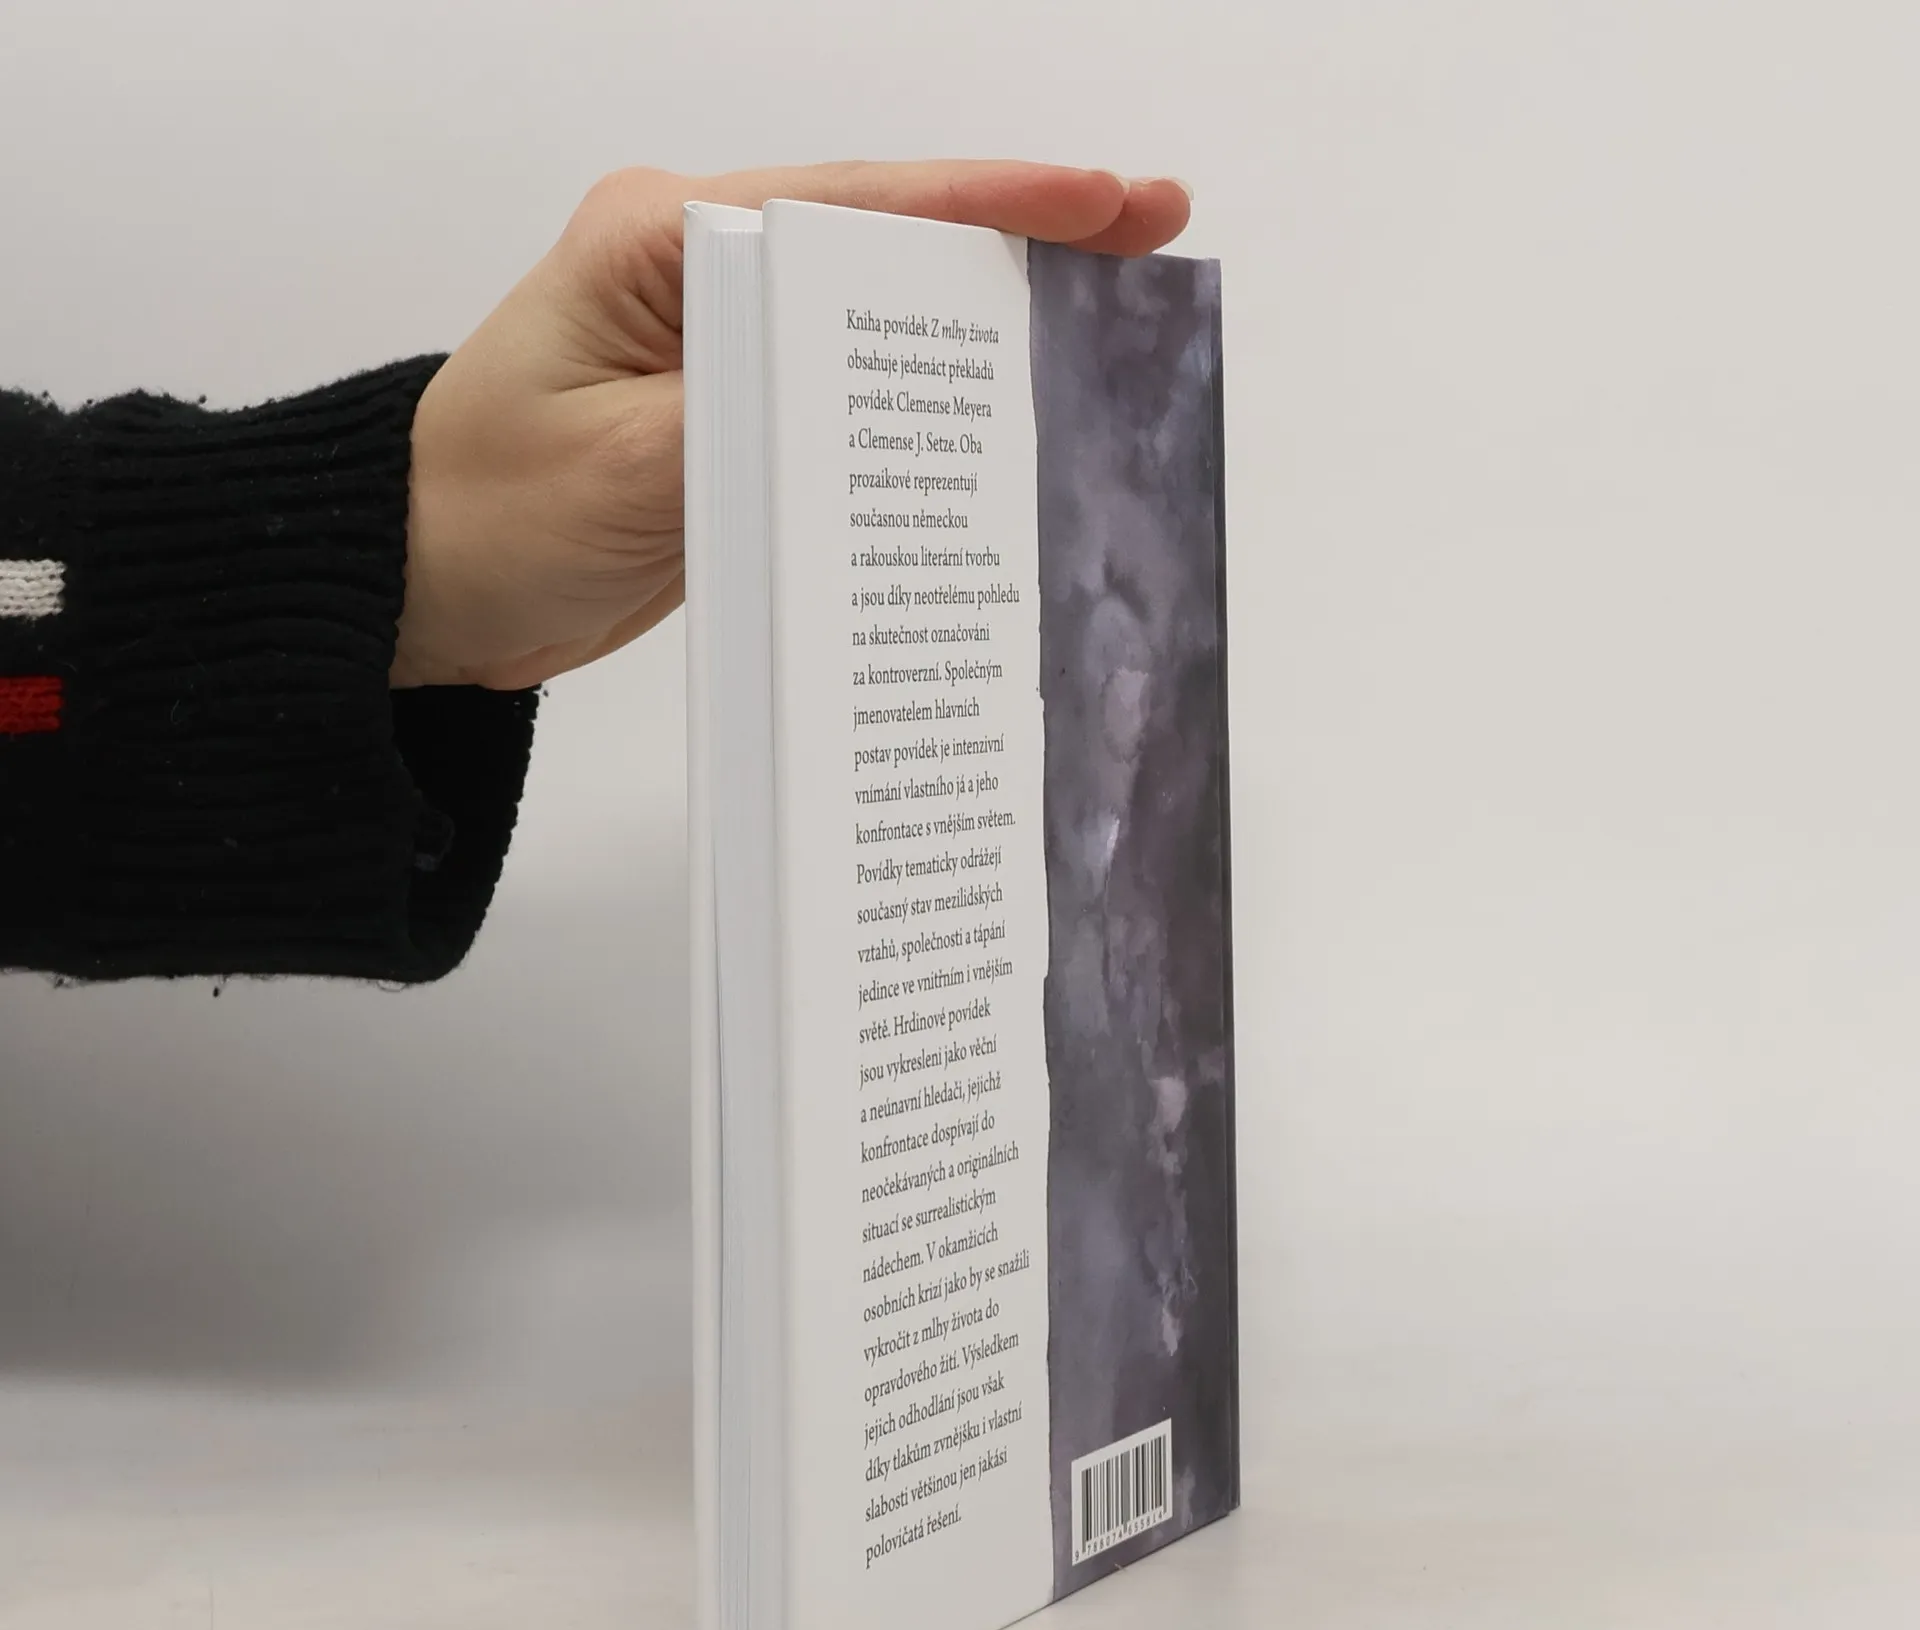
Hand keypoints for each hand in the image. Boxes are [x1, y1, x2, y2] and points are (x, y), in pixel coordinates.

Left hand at [392, 162, 1192, 690]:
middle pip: (891, 244)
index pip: (856, 206)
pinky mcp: (736, 414)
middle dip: (1023, 243)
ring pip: (882, 320)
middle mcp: (703, 270)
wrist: (424, 586)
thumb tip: (875, 408)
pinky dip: (929, 402)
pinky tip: (1009, 411)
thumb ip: (753, 421)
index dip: (990, 203)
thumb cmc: (488, 514)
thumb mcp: (622, 473)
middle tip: (1152, 234)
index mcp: (666, 240)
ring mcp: (723, 343)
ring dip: (990, 320)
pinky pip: (850, 397)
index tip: (1101, 198)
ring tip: (1114, 316)